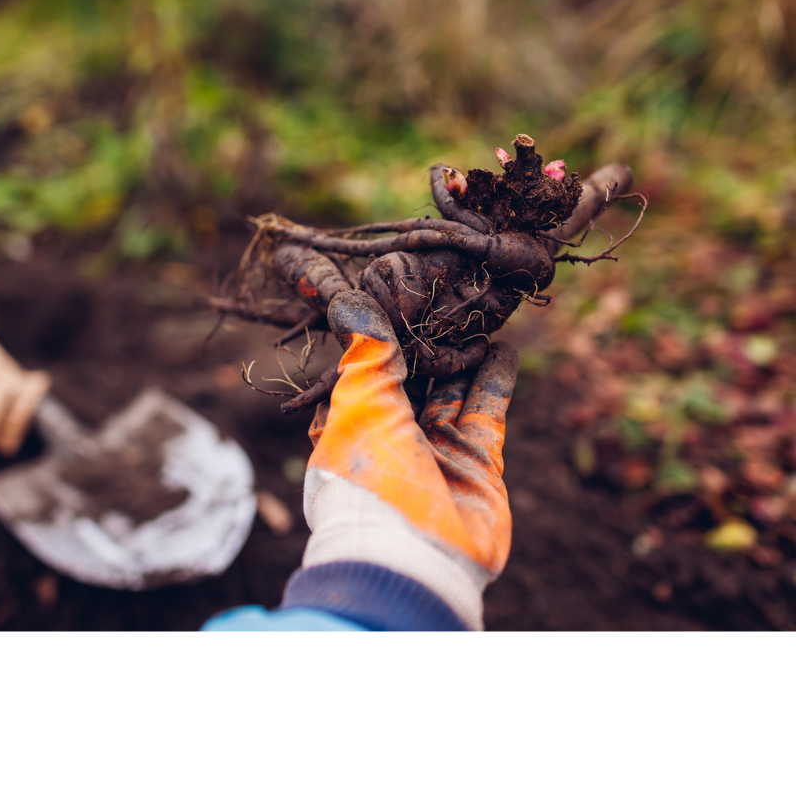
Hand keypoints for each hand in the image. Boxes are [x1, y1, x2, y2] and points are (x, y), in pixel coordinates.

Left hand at [302, 290, 517, 623]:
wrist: (412, 556)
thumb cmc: (369, 475)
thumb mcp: (359, 401)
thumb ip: (365, 350)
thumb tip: (350, 299)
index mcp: (354, 424)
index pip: (370, 370)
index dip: (385, 337)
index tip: (399, 297)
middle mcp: (395, 436)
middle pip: (417, 378)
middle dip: (432, 344)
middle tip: (447, 302)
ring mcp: (438, 449)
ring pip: (454, 389)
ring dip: (466, 356)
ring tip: (478, 317)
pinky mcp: (478, 462)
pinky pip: (488, 411)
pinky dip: (496, 379)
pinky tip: (504, 348)